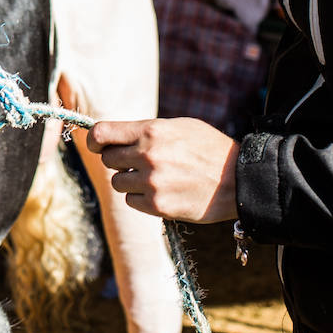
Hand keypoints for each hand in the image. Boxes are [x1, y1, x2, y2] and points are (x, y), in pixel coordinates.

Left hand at [85, 117, 238, 222]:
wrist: (238, 179)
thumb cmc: (209, 148)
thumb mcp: (179, 126)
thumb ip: (146, 130)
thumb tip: (113, 136)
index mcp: (151, 131)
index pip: (102, 133)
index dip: (94, 140)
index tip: (95, 145)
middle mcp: (148, 155)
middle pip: (108, 159)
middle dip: (118, 160)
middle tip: (137, 161)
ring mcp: (152, 182)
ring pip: (118, 182)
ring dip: (130, 180)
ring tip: (155, 177)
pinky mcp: (158, 206)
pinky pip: (132, 201)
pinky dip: (141, 198)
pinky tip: (162, 192)